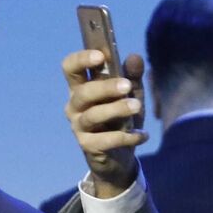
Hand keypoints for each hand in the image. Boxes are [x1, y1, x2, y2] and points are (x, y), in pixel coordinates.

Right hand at [61, 49, 146, 196]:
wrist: (119, 157)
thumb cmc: (121, 119)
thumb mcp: (130, 96)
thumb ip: (132, 77)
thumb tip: (134, 57)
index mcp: (81, 87)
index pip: (70, 68)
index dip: (81, 59)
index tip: (100, 56)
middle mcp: (75, 105)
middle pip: (83, 92)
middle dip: (105, 87)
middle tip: (127, 85)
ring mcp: (79, 126)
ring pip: (93, 115)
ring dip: (116, 109)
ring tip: (137, 106)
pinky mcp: (87, 146)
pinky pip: (105, 140)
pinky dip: (126, 137)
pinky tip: (142, 135)